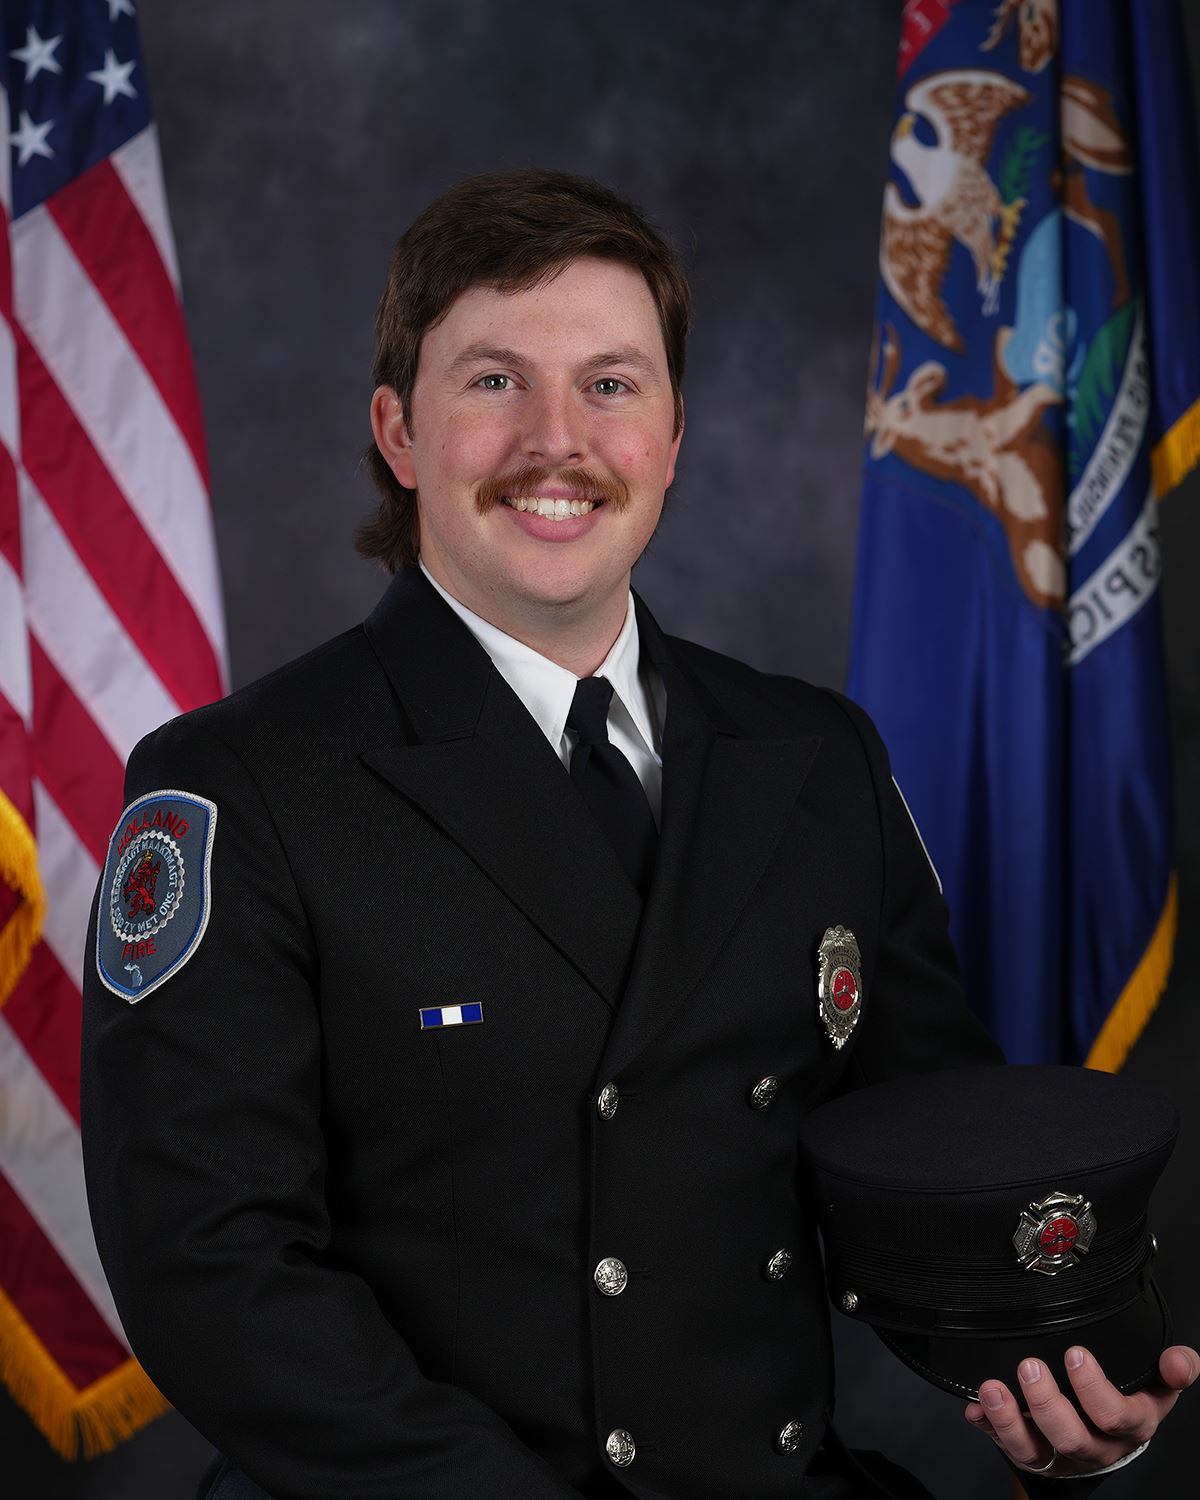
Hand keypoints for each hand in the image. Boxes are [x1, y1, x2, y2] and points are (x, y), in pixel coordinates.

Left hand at [963, 1343, 1198, 1475]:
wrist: (1113, 1433)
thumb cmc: (1134, 1396)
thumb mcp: (1159, 1382)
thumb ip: (1175, 1367)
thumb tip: (1179, 1360)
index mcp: (1130, 1427)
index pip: (1117, 1417)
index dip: (1094, 1389)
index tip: (1074, 1353)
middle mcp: (1096, 1447)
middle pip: (1072, 1438)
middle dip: (1047, 1404)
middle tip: (1029, 1367)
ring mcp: (1061, 1455)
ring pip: (1034, 1451)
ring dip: (1009, 1421)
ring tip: (991, 1388)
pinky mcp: (1032, 1453)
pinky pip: (1007, 1447)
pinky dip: (989, 1428)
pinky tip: (975, 1410)